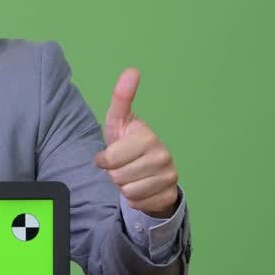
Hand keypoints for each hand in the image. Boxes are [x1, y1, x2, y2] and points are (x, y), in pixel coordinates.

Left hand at [93, 68, 179, 217]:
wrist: (152, 171)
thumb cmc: (129, 145)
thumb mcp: (119, 122)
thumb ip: (121, 98)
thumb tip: (131, 70)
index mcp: (148, 137)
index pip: (110, 159)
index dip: (105, 160)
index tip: (112, 154)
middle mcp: (163, 156)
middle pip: (118, 177)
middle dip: (115, 174)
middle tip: (124, 166)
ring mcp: (169, 177)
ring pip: (128, 192)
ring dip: (125, 187)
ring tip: (133, 176)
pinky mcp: (169, 196)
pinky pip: (138, 204)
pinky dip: (135, 200)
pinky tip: (142, 188)